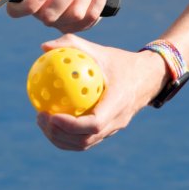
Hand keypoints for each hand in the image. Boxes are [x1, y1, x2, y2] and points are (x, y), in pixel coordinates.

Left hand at [35, 34, 168, 150]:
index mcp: (118, 103)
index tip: (51, 115)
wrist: (148, 77)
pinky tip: (51, 120)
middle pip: (85, 140)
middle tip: (40, 116)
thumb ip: (72, 45)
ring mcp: (113, 129)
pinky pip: (85, 139)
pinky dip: (66, 136)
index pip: (94, 124)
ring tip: (41, 121)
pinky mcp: (108, 131)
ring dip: (60, 138)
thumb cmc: (120, 61)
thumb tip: (43, 47)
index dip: (71, 125)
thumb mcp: (99, 50)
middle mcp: (117, 121)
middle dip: (59, 134)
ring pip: (84, 144)